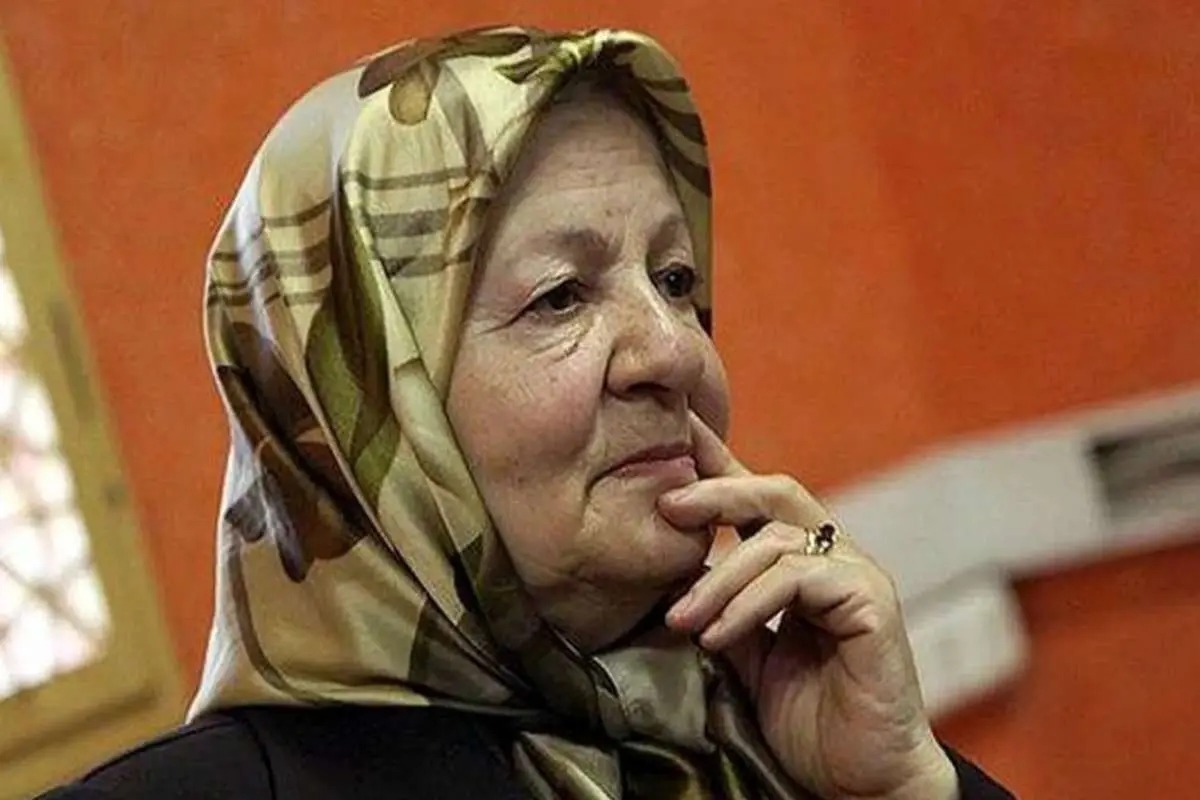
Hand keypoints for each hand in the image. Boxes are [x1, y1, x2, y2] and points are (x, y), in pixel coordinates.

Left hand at [658, 414, 956, 799]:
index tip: (677, 435)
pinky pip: (799, 580)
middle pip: (778, 492)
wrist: (860, 778)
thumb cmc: (810, 718)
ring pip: (779, 541)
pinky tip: (718, 634)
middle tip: (666, 505)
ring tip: (682, 619)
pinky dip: (750, 603)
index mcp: (805, 563)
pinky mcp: (872, 603)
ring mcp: (858, 576)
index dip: (719, 466)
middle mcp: (835, 558)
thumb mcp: (747, 654)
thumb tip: (669, 574)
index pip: (759, 501)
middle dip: (718, 491)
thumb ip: (722, 608)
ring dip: (718, 578)